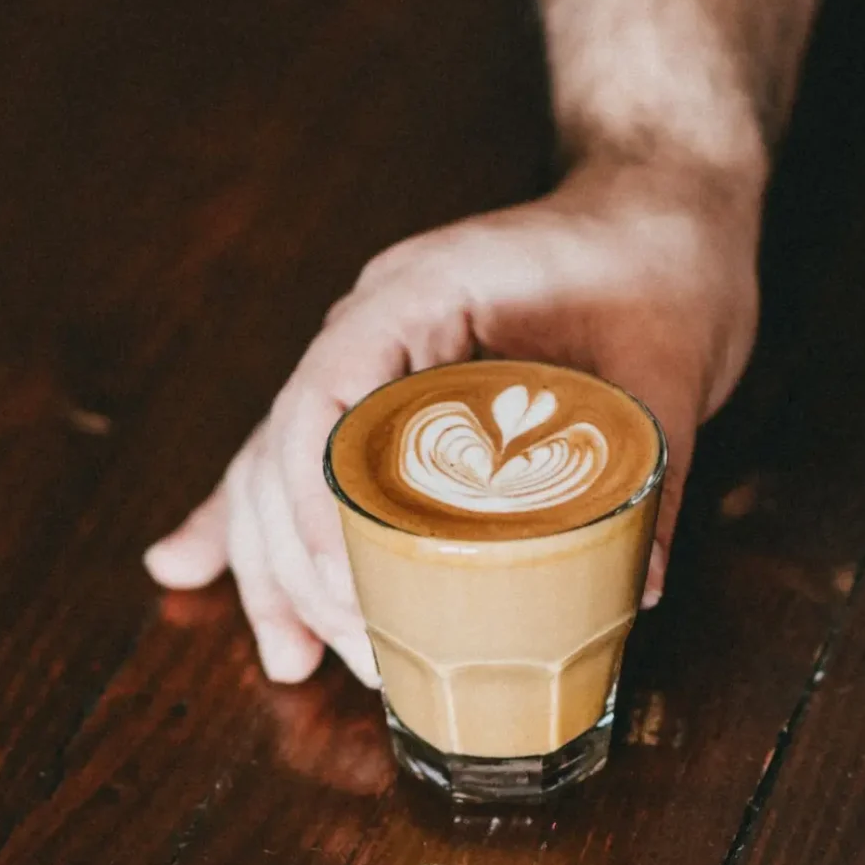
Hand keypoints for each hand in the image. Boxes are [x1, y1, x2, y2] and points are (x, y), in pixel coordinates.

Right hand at [144, 157, 762, 686]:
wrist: (660, 209)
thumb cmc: (662, 264)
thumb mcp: (669, 364)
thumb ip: (653, 472)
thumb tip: (638, 590)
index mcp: (423, 293)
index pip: (323, 394)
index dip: (310, 498)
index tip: (340, 589)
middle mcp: (377, 323)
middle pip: (285, 443)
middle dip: (294, 560)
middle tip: (339, 654)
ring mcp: (377, 355)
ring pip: (282, 460)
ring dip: (273, 560)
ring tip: (288, 655)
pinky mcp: (395, 387)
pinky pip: (311, 456)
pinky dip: (268, 521)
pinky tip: (195, 570)